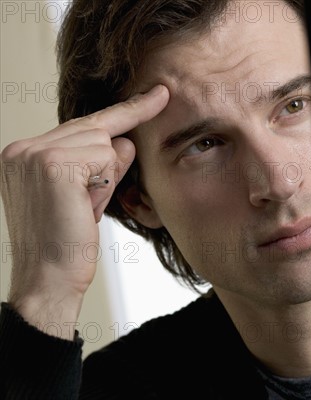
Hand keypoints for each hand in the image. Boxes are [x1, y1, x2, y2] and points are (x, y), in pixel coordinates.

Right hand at [0, 84, 168, 337]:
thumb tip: (126, 140)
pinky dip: (104, 182)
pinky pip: (104, 156)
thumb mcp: (88, 196)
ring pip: (104, 142)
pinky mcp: (52, 163)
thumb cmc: (67, 243)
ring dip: (105, 178)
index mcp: (23, 154)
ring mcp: (34, 152)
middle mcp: (22, 148)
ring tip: (79, 208)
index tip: (159, 93)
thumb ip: (104, 165)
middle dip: (107, 164)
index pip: (82, 124)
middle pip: (95, 130)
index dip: (125, 111)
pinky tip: (82, 205)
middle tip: (86, 199)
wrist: (49, 280)